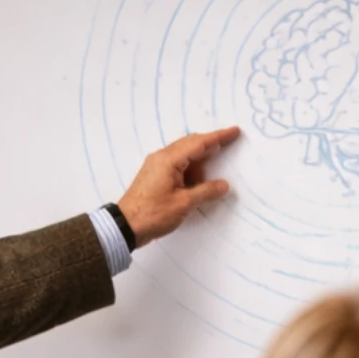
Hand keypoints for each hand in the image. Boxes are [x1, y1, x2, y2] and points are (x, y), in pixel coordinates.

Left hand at [115, 125, 240, 244]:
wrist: (124, 226)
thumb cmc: (152, 214)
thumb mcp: (183, 204)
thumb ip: (205, 192)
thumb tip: (224, 185)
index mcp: (169, 160)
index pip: (199, 143)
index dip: (218, 137)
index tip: (234, 131)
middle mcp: (161, 157)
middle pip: (190, 144)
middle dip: (210, 145)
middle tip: (229, 144)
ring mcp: (156, 166)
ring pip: (183, 155)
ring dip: (199, 161)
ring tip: (212, 175)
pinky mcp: (154, 176)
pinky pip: (176, 165)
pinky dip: (190, 170)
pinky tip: (198, 180)